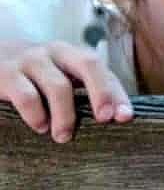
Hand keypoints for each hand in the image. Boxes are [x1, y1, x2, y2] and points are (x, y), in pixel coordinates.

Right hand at [0, 41, 132, 143]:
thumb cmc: (30, 76)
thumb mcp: (57, 76)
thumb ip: (81, 91)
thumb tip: (113, 119)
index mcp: (72, 54)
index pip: (103, 70)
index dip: (117, 93)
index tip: (126, 117)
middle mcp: (55, 52)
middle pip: (88, 65)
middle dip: (102, 93)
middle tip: (104, 119)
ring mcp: (30, 60)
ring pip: (58, 85)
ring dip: (65, 115)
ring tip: (64, 136)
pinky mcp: (6, 73)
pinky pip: (26, 95)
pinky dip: (36, 115)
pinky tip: (40, 127)